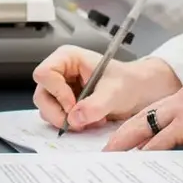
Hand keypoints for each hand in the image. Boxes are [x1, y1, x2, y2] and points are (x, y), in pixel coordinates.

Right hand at [32, 45, 181, 131]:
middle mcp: (60, 72)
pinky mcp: (65, 104)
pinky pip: (57, 118)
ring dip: (67, 120)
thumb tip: (75, 117)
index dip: (56, 92)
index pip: (44, 73)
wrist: (141, 93)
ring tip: (91, 120)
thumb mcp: (115, 92)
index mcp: (67, 58)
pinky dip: (72, 124)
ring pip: (47, 109)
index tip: (74, 105)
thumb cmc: (129, 82)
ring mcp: (61, 89)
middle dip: (59, 112)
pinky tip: (90, 121)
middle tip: (80, 121)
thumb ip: (95, 104)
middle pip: (42, 95)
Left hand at [103, 81, 182, 151]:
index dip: (138, 122)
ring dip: (127, 143)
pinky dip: (149, 151)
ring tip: (113, 156)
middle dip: (122, 133)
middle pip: (142, 116)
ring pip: (145, 127)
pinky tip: (139, 161)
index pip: (155, 109)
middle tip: (107, 148)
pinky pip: (162, 140)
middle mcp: (180, 99)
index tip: (125, 134)